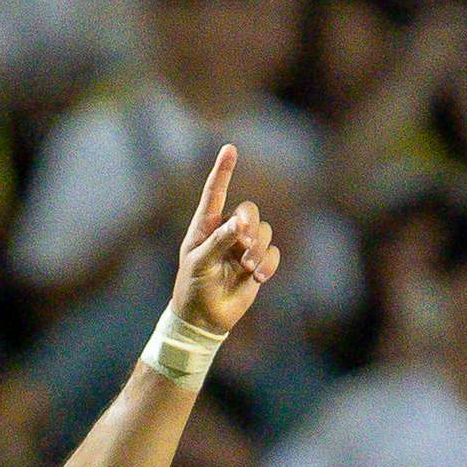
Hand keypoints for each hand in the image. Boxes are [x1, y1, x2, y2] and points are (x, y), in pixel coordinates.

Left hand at [167, 144, 280, 339]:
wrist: (204, 318)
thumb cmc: (193, 286)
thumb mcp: (200, 261)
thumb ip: (219, 240)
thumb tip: (240, 223)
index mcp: (205, 225)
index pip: (216, 192)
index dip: (223, 170)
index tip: (230, 148)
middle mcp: (226, 231)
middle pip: (250, 211)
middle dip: (251, 224)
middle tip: (244, 243)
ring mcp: (243, 247)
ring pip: (265, 231)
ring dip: (260, 248)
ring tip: (248, 266)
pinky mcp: (257, 264)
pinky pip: (273, 253)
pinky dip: (269, 263)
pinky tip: (257, 276)